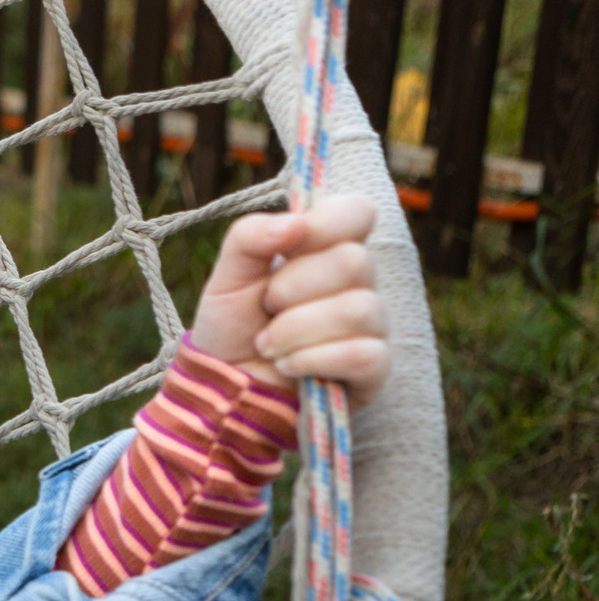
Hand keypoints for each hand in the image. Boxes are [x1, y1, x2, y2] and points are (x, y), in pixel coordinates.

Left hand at [188, 194, 391, 406]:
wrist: (225, 388)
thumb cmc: (234, 327)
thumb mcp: (228, 276)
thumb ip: (250, 237)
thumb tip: (296, 222)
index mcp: (328, 249)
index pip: (358, 212)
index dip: (324, 224)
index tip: (286, 246)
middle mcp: (360, 282)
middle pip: (354, 261)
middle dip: (291, 288)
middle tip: (267, 308)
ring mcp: (373, 326)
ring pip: (359, 309)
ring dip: (296, 329)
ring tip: (268, 344)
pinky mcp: (375, 369)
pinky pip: (364, 354)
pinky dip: (313, 360)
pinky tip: (289, 366)